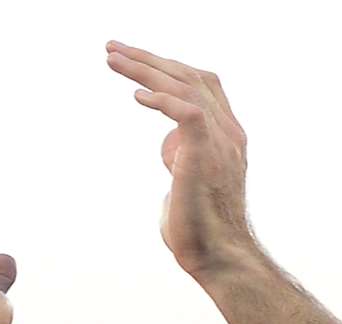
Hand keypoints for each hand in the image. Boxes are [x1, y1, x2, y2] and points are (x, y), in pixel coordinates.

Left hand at [105, 42, 258, 277]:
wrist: (217, 257)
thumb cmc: (198, 231)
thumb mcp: (187, 184)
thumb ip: (182, 162)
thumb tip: (172, 156)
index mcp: (226, 135)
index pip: (201, 84)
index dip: (168, 68)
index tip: (134, 61)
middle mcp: (228, 132)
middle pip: (189, 76)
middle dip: (149, 59)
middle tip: (112, 49)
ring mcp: (221, 141)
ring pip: (185, 87)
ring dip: (144, 70)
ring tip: (112, 59)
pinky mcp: (206, 155)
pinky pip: (187, 113)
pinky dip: (161, 100)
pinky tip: (135, 97)